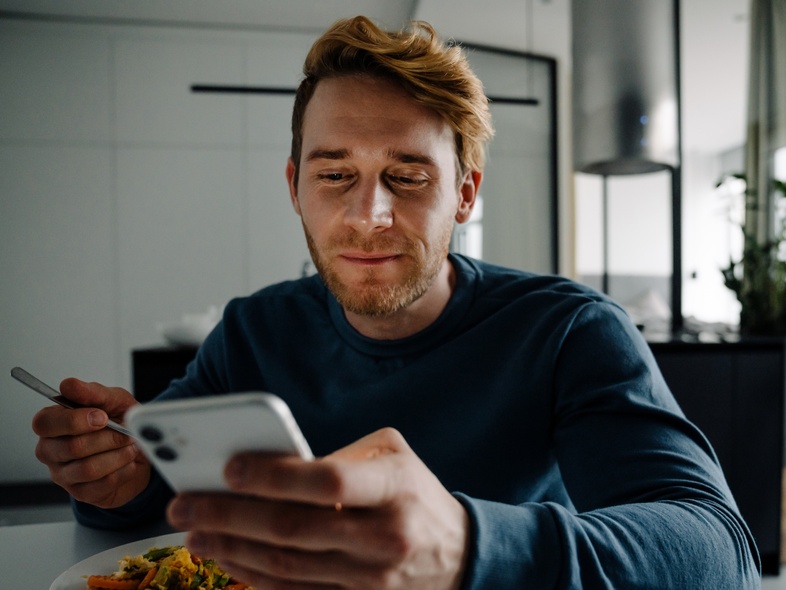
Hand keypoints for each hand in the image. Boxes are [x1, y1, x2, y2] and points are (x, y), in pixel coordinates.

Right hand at [32, 378, 150, 508]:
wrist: (138, 449)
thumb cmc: (119, 422)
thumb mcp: (113, 400)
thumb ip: (93, 393)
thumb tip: (69, 385)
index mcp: (52, 423)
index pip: (44, 423)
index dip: (74, 420)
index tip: (102, 416)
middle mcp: (51, 450)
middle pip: (71, 447)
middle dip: (107, 438)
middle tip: (126, 432)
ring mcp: (64, 474)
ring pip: (88, 468)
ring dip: (117, 456)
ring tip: (131, 446)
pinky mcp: (81, 493)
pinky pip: (102, 485)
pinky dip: (123, 470)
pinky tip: (129, 462)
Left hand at [167, 427, 469, 589]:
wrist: (461, 555)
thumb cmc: (416, 493)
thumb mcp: (394, 456)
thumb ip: (340, 456)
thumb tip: (273, 467)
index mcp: (393, 488)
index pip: (326, 481)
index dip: (274, 476)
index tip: (228, 467)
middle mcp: (383, 535)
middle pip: (293, 528)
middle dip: (231, 516)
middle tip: (184, 504)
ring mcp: (370, 578)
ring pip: (287, 566)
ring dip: (232, 549)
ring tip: (193, 532)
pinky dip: (254, 577)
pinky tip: (227, 558)